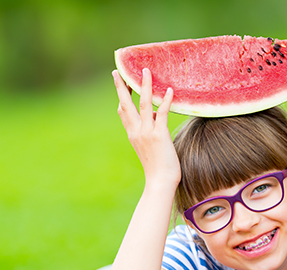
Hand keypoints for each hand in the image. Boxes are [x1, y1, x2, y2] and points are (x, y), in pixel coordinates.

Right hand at [113, 68, 180, 187]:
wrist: (160, 182)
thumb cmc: (158, 168)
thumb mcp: (149, 149)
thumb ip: (149, 135)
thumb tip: (154, 124)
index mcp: (133, 135)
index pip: (123, 112)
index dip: (121, 97)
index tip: (120, 83)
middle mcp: (137, 132)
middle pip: (126, 104)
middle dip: (121, 87)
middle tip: (118, 71)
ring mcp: (147, 133)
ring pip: (143, 104)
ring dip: (144, 86)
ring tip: (146, 70)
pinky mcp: (159, 136)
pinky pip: (161, 114)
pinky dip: (165, 101)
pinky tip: (168, 90)